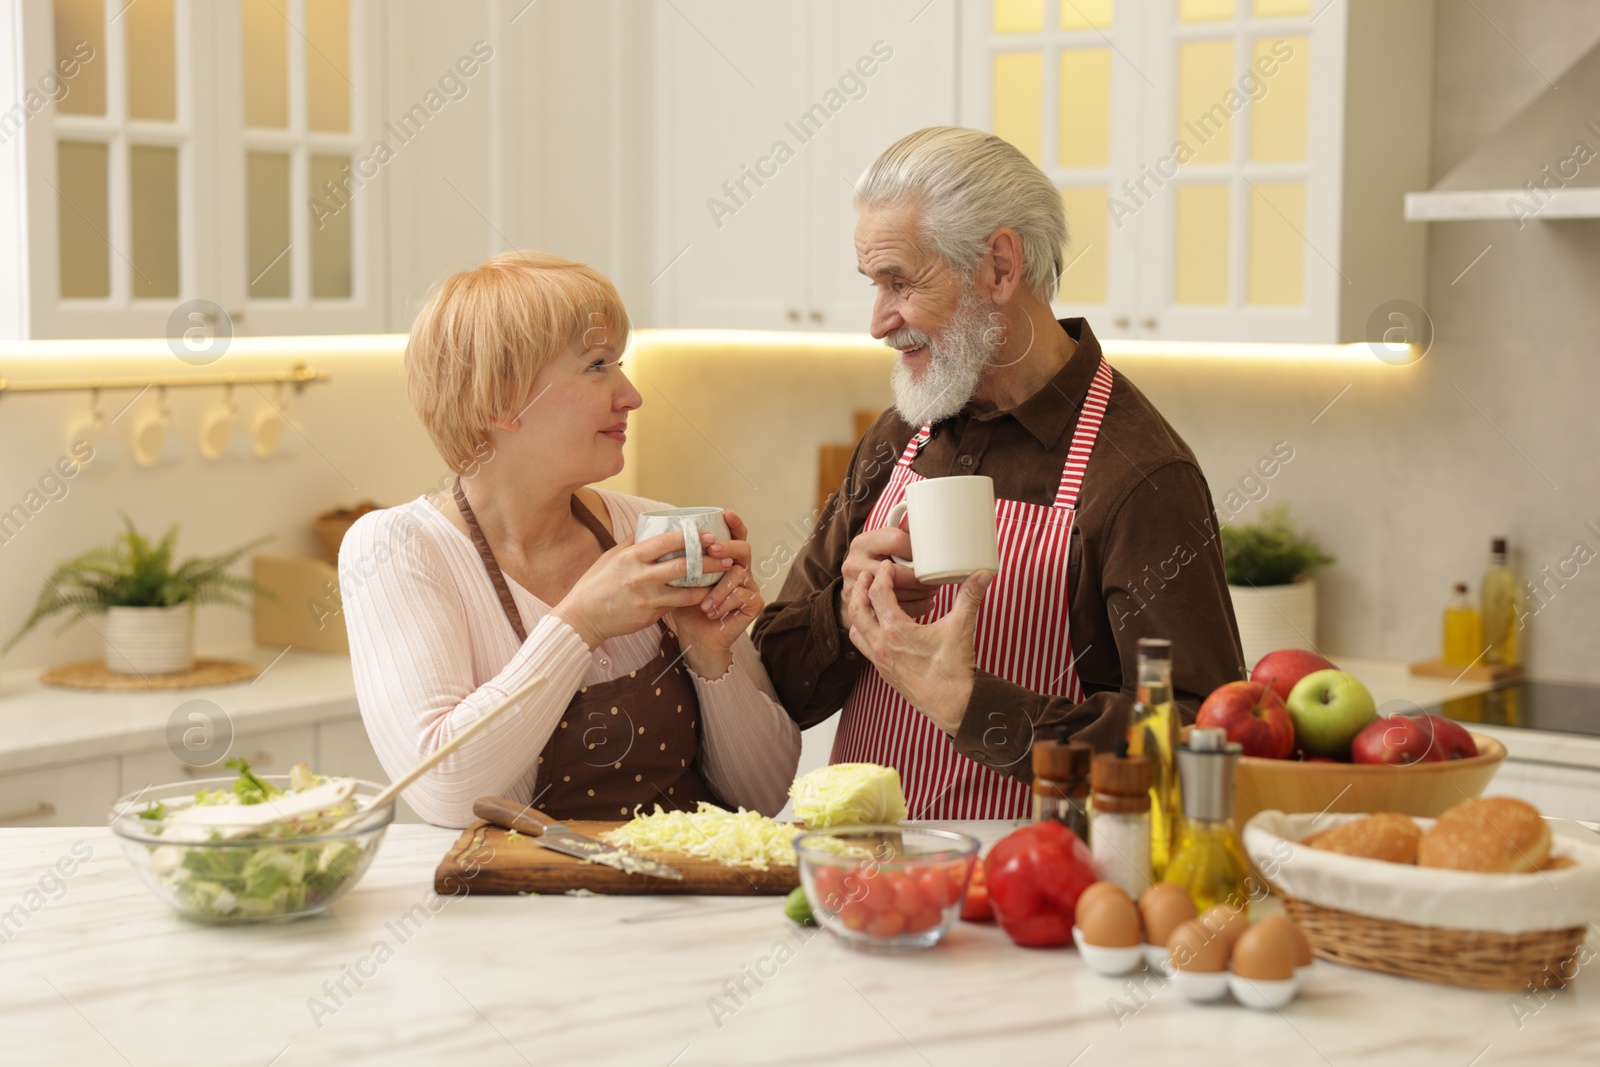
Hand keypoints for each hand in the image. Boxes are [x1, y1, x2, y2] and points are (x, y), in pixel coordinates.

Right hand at [551, 530, 710, 648]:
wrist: (582, 619)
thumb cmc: (595, 585)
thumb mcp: (610, 557)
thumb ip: (632, 542)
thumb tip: (648, 525)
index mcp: (630, 557)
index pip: (664, 541)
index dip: (689, 537)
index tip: (708, 535)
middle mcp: (639, 576)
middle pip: (682, 566)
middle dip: (707, 560)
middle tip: (726, 556)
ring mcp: (646, 597)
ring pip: (685, 590)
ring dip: (707, 584)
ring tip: (724, 577)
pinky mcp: (650, 615)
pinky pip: (677, 606)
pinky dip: (693, 600)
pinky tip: (706, 595)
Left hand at [667, 510, 761, 678]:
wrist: (695, 639)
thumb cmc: (685, 608)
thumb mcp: (677, 580)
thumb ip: (674, 559)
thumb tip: (650, 534)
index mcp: (724, 560)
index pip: (733, 535)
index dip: (733, 523)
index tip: (726, 512)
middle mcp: (740, 569)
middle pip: (743, 549)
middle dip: (728, 547)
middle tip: (713, 550)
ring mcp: (749, 586)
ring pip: (739, 574)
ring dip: (719, 587)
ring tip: (703, 603)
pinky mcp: (754, 604)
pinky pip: (742, 596)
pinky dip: (723, 603)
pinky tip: (710, 612)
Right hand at [839, 526, 939, 628]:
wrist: (856, 583)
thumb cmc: (877, 559)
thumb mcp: (884, 542)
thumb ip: (904, 535)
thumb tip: (929, 523)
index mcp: (862, 543)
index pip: (897, 542)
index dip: (918, 551)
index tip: (931, 558)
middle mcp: (854, 565)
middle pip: (897, 574)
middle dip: (921, 579)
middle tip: (936, 580)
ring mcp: (855, 589)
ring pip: (896, 595)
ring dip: (920, 595)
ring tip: (933, 591)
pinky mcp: (861, 608)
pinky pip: (893, 611)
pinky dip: (915, 608)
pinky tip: (927, 602)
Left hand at [847, 560, 992, 732]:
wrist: (953, 705)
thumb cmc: (954, 669)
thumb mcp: (961, 627)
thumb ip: (970, 596)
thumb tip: (983, 574)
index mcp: (896, 631)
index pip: (878, 594)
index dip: (882, 576)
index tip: (888, 566)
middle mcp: (881, 644)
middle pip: (857, 609)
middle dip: (860, 589)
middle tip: (868, 575)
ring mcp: (880, 660)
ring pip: (855, 629)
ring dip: (857, 611)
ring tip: (866, 598)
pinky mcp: (884, 671)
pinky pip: (864, 646)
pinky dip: (864, 630)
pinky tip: (876, 627)